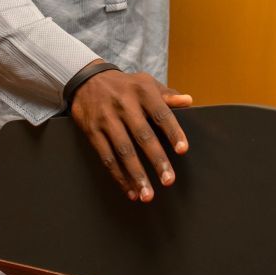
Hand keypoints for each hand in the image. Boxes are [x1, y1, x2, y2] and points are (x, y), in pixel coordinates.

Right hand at [69, 66, 191, 202]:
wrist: (87, 79)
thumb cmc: (125, 86)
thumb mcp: (146, 83)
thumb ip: (167, 95)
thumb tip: (188, 101)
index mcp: (142, 91)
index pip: (160, 113)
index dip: (172, 132)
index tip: (183, 150)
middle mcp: (124, 104)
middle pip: (142, 135)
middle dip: (156, 160)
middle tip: (169, 180)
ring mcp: (106, 118)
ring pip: (123, 150)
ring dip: (136, 175)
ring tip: (148, 195)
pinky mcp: (92, 131)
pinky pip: (106, 157)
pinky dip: (118, 176)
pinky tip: (130, 190)